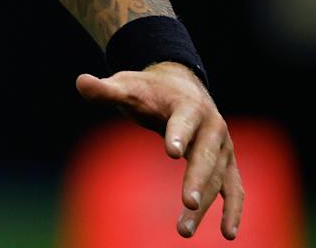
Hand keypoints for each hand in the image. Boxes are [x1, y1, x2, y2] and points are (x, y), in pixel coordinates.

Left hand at [77, 63, 243, 239]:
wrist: (181, 85)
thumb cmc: (149, 89)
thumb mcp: (127, 86)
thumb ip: (106, 90)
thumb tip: (81, 82)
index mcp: (188, 106)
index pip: (184, 121)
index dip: (178, 134)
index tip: (171, 152)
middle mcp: (212, 127)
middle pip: (206, 155)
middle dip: (197, 179)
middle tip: (186, 203)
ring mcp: (223, 147)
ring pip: (219, 178)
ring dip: (207, 205)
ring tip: (184, 230)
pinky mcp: (226, 163)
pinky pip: (233, 188)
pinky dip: (232, 209)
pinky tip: (227, 234)